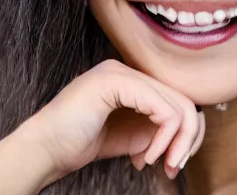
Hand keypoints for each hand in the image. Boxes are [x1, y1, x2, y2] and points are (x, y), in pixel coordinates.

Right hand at [25, 59, 204, 181]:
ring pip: (178, 104)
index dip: (183, 134)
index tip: (168, 162)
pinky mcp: (115, 82)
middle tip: (172, 166)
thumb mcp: (131, 135)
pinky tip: (144, 157)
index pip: (175, 98)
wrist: (46, 147)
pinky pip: (162, 110)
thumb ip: (156, 127)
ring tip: (160, 163)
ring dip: (178, 142)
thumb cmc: (81, 142)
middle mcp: (125, 70)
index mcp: (129, 80)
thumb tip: (190, 130)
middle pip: (182, 100)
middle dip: (187, 140)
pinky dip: (164, 139)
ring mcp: (119, 72)